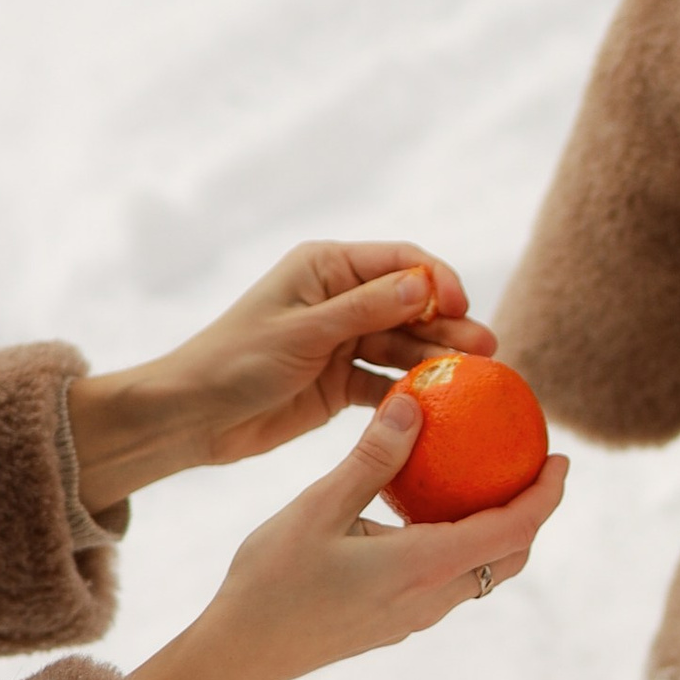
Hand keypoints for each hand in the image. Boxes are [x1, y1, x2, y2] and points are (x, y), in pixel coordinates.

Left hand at [66, 242, 490, 509]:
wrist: (192, 417)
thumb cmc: (235, 361)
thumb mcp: (303, 332)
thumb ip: (366, 309)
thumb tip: (425, 282)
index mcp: (327, 268)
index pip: (400, 262)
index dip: (438, 280)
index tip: (463, 306)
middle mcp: (340, 299)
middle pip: (411, 307)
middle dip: (449, 326)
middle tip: (488, 351)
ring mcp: (342, 342)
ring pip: (404, 348)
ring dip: (438, 362)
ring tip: (476, 379)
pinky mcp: (340, 384)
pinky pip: (386, 384)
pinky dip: (411, 394)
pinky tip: (440, 408)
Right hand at [125, 389, 567, 679]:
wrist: (241, 654)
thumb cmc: (271, 581)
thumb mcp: (317, 509)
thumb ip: (370, 460)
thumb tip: (415, 406)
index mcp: (423, 567)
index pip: (512, 529)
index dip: (546, 495)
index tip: (561, 457)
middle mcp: (431, 598)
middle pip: (509, 557)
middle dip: (533, 513)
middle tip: (531, 466)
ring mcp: (415, 617)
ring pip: (481, 574)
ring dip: (499, 533)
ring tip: (486, 484)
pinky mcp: (395, 623)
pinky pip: (448, 582)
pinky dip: (461, 547)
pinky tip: (429, 516)